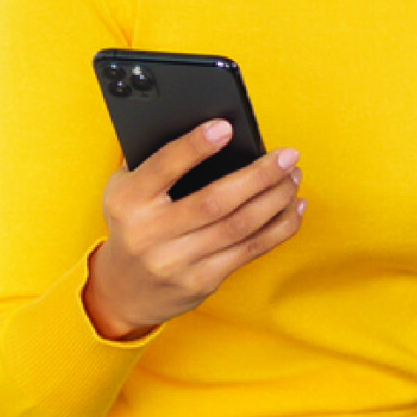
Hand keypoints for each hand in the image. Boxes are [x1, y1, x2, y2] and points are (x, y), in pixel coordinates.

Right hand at [84, 119, 304, 338]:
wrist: (125, 290)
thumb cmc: (132, 225)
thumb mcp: (123, 190)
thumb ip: (151, 160)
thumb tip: (206, 125)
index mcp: (128, 202)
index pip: (163, 168)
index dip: (195, 147)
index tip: (225, 127)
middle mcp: (150, 233)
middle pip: (215, 201)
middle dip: (259, 175)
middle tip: (287, 155)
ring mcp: (177, 262)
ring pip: (239, 226)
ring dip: (275, 199)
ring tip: (293, 177)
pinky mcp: (201, 282)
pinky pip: (249, 251)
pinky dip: (279, 228)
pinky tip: (293, 208)